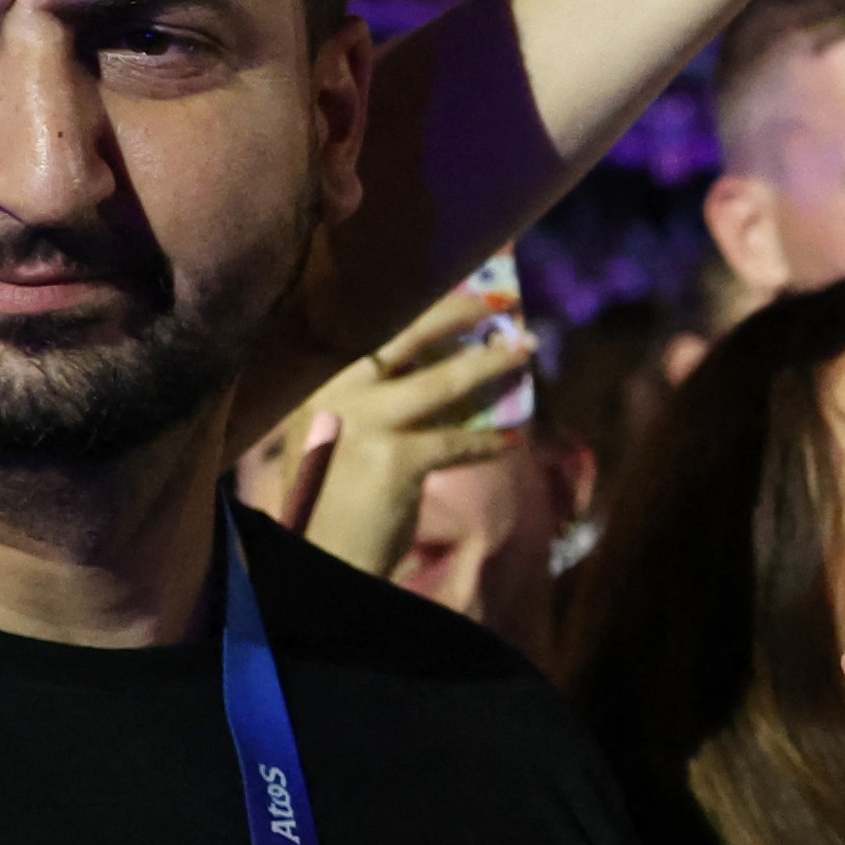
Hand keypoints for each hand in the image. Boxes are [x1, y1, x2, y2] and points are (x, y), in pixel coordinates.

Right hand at [240, 288, 534, 583]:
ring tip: (525, 352)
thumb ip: (376, 399)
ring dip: (493, 365)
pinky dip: (486, 441)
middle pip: (410, 334)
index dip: (424, 307)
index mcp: (320, 380)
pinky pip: (458, 441)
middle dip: (460, 312)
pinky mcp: (397, 460)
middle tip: (500, 301)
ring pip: (446, 382)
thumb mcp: (337, 434)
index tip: (460, 288)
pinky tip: (506, 439)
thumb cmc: (329, 497)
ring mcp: (368, 423)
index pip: (377, 329)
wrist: (319, 556)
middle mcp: (339, 391)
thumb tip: (445, 366)